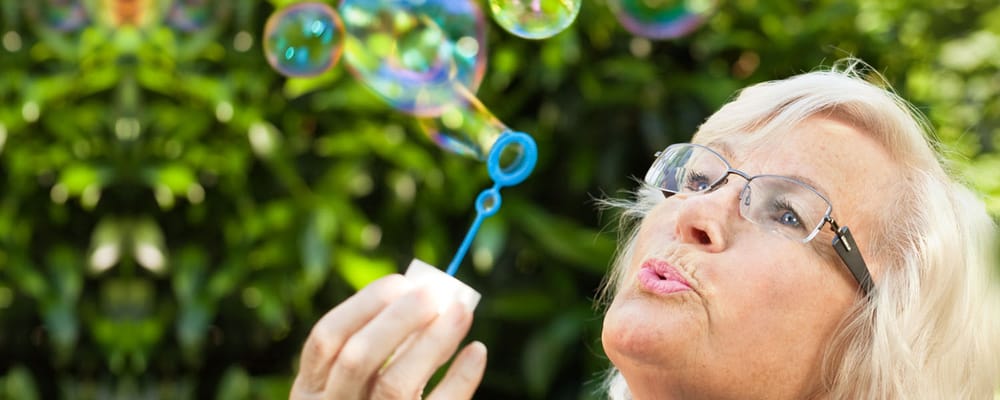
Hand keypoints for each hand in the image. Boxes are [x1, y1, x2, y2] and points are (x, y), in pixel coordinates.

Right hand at [290, 274, 486, 399]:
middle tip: (437, 292)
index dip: (364, 306)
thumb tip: (424, 295)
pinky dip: (461, 379)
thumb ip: (376, 348)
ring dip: (433, 342)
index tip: (402, 282)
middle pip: (358, 357)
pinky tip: (477, 352)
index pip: (326, 339)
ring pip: (396, 385)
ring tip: (462, 312)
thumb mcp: (353, 388)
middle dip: (399, 319)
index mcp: (309, 392)